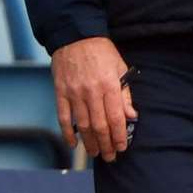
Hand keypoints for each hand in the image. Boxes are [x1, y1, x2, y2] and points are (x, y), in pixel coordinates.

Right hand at [51, 36, 136, 162]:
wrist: (75, 35)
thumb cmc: (101, 51)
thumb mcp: (120, 67)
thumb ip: (125, 93)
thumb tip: (132, 116)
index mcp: (109, 85)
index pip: (116, 118)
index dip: (119, 137)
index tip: (122, 148)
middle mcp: (91, 91)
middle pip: (99, 125)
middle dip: (106, 145)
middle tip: (110, 157)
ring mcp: (74, 92)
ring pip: (82, 125)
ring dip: (89, 143)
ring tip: (95, 153)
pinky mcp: (60, 92)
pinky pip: (63, 117)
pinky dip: (67, 133)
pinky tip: (73, 144)